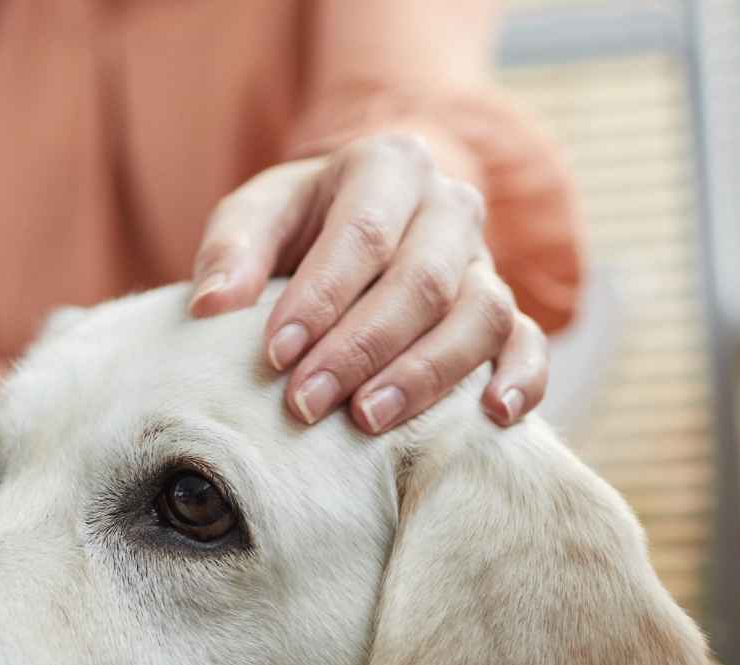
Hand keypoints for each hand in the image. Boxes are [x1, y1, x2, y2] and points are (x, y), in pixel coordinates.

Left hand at [188, 134, 545, 433]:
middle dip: (362, 348)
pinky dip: (522, 378)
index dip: (321, 297)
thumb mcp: (257, 215)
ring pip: (482, 314)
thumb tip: (210, 306)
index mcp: (389, 166)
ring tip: (367, 422)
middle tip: (305, 404)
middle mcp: (450, 206)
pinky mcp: (506, 311)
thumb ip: (231, 250)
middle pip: (424, 280)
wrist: (358, 224)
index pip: (365, 232)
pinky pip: (529, 342)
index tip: (275, 354)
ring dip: (426, 374)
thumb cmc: (299, 224)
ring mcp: (484, 260)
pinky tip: (493, 417)